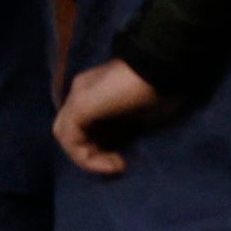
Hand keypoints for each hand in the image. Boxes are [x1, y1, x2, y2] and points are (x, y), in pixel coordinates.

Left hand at [53, 57, 162, 176]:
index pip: (86, 123)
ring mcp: (78, 96)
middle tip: (117, 164)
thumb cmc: (164, 88)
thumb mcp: (145, 114)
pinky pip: (70, 138)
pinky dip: (85, 157)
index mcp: (98, 90)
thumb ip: (127, 125)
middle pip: (73, 130)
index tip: (124, 160)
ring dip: (87, 157)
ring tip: (113, 166)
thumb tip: (122, 141)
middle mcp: (81, 90)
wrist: (164, 64)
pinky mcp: (79, 105)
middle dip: (92, 153)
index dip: (101, 147)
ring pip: (65, 134)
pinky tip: (109, 164)